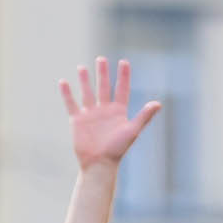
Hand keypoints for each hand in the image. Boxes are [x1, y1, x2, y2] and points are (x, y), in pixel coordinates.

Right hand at [62, 56, 164, 172]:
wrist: (99, 163)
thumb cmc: (118, 149)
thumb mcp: (132, 130)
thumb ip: (144, 116)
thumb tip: (158, 103)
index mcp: (119, 111)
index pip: (122, 89)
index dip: (123, 76)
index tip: (124, 62)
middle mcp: (105, 110)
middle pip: (104, 87)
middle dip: (103, 73)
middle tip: (101, 59)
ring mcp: (91, 114)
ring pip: (87, 92)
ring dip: (85, 80)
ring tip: (82, 67)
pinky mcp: (78, 119)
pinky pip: (71, 103)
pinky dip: (67, 93)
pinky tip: (64, 82)